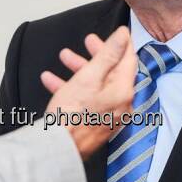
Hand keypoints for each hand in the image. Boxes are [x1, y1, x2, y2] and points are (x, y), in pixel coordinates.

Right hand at [44, 26, 136, 159]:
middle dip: (96, 55)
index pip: (129, 60)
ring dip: (80, 69)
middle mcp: (121, 105)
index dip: (122, 43)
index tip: (117, 32)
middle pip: (112, 72)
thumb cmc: (69, 116)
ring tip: (63, 57)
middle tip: (86, 41)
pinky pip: (88, 99)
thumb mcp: (87, 77)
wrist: (56, 149)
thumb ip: (107, 55)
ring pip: (97, 84)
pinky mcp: (96, 124)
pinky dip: (74, 88)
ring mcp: (109, 116)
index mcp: (123, 91)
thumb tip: (123, 36)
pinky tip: (53, 81)